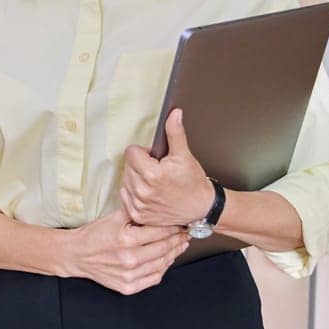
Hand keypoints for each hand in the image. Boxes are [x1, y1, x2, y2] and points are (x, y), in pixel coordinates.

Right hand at [61, 207, 188, 294]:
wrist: (76, 255)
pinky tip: (166, 260)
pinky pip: (154, 278)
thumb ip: (135, 211)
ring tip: (180, 245)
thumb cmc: (94, 235)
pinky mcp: (128, 286)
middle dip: (178, 239)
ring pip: (162, 264)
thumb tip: (156, 205)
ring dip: (174, 254)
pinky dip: (163, 268)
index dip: (174, 227)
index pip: (160, 231)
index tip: (181, 223)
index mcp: (126, 239)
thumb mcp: (113, 217)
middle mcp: (129, 259)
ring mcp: (130, 275)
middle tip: (185, 233)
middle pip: (165, 248)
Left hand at [121, 108, 214, 227]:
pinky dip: (134, 194)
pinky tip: (150, 193)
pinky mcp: (137, 214)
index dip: (144, 152)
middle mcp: (142, 191)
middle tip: (158, 171)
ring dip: (136, 179)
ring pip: (125, 181)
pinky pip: (125, 196)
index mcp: (152, 174)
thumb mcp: (185, 156)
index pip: (131, 152)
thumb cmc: (194, 184)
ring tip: (155, 183)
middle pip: (127, 166)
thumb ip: (175, 133)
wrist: (202, 209)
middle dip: (140, 165)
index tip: (155, 158)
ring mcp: (139, 204)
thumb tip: (173, 114)